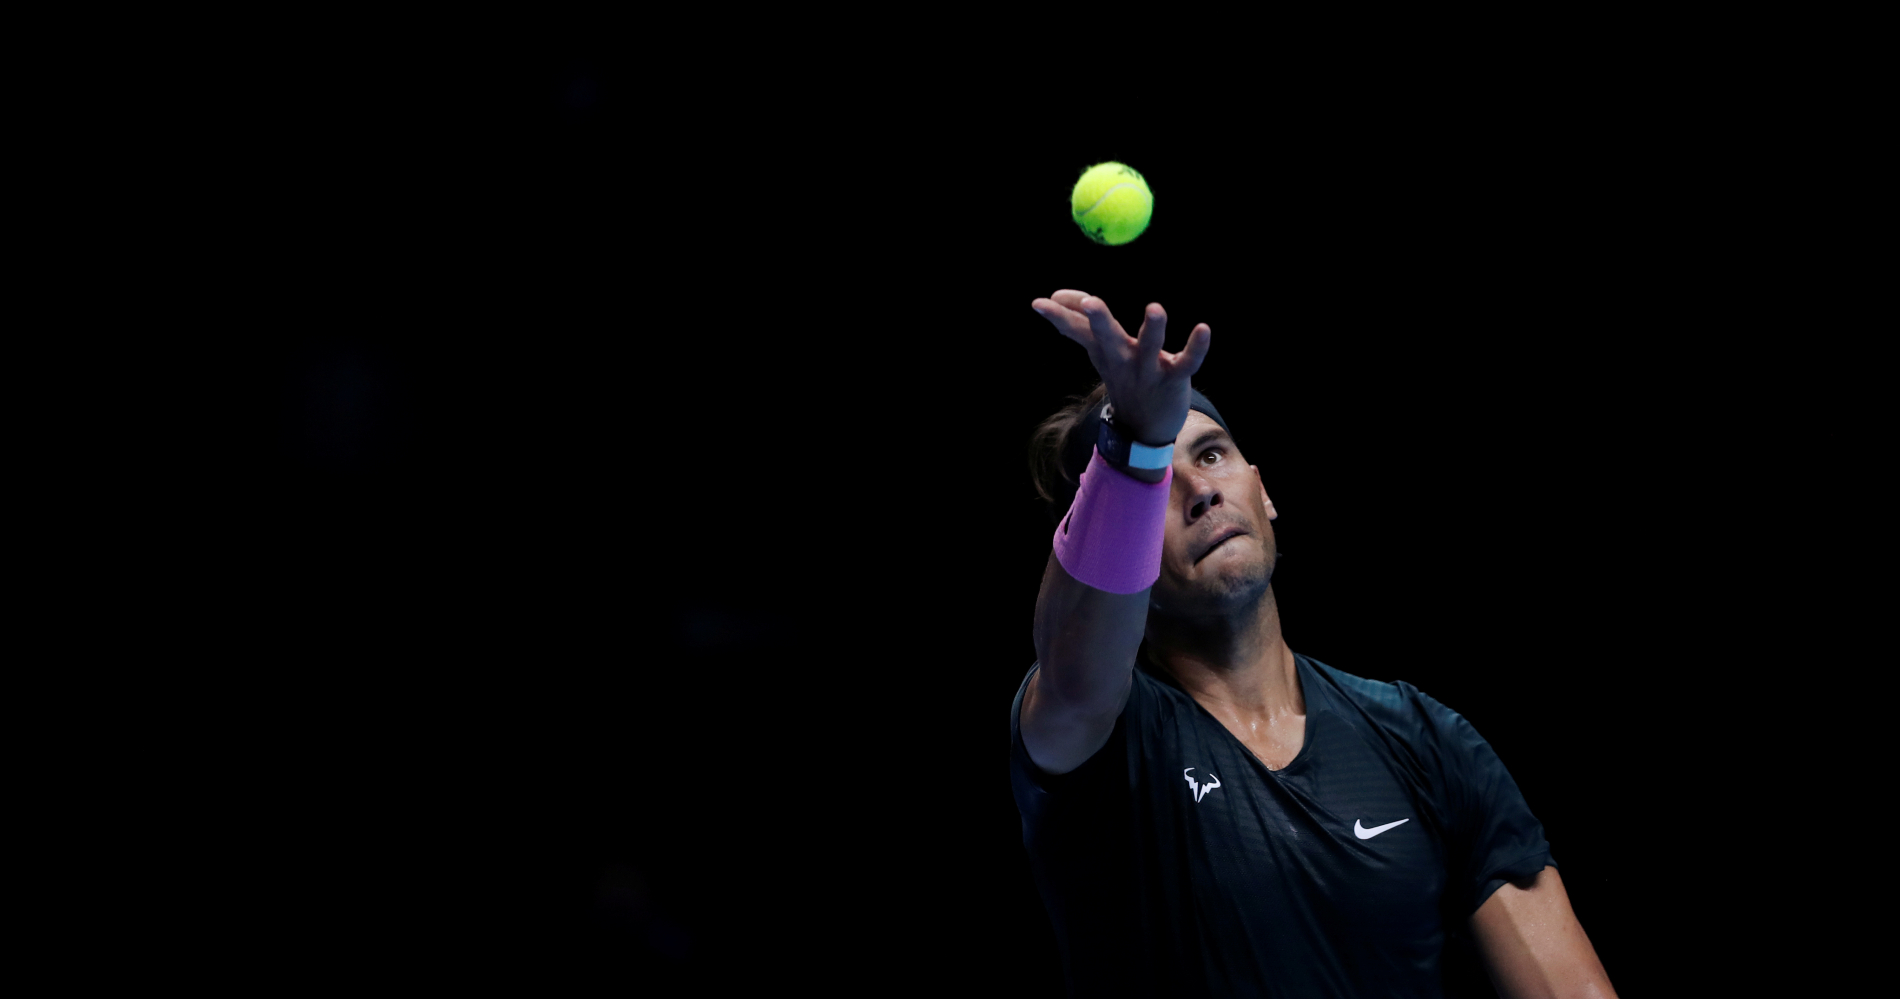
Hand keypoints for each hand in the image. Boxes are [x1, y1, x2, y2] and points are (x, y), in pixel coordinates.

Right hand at [1031, 290, 1210, 444]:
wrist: (1145, 430)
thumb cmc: (1123, 380)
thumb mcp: (1098, 353)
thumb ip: (1078, 325)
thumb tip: (1052, 297)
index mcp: (1104, 350)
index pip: (1078, 330)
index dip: (1059, 316)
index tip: (1038, 303)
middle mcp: (1123, 358)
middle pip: (1107, 336)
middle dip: (1098, 319)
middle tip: (1088, 302)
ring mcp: (1148, 369)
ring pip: (1149, 346)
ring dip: (1153, 328)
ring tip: (1154, 308)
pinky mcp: (1174, 378)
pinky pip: (1187, 362)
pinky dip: (1197, 347)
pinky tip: (1203, 329)